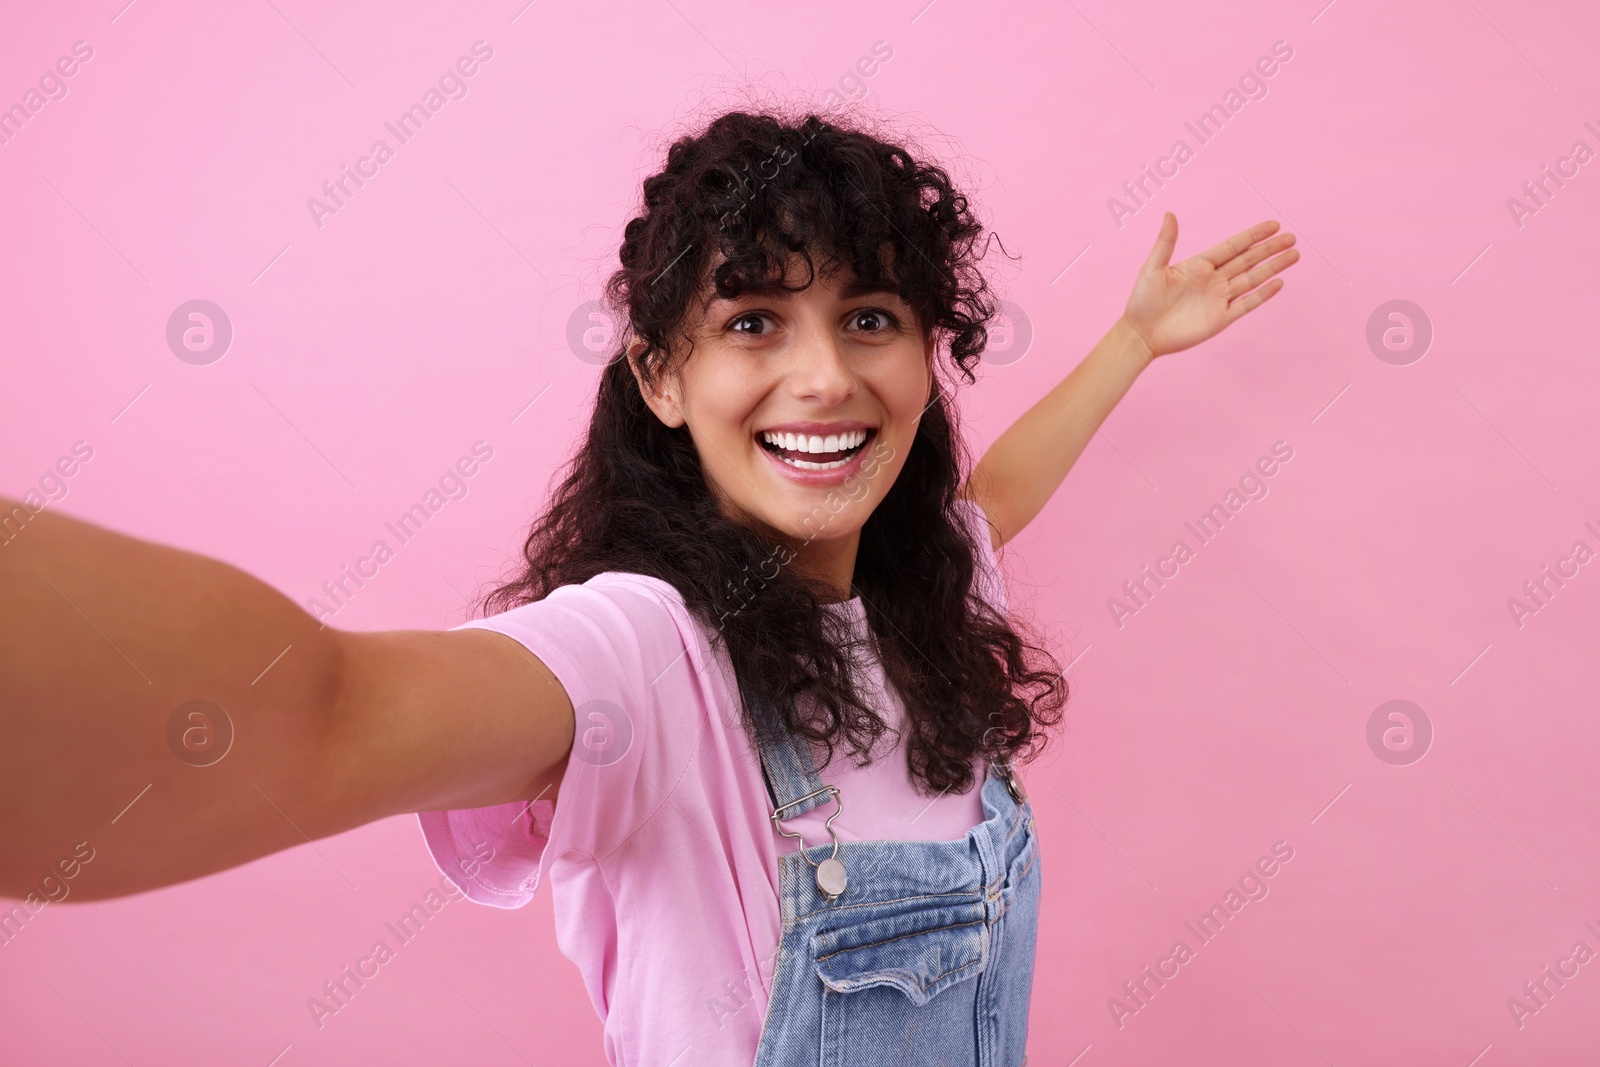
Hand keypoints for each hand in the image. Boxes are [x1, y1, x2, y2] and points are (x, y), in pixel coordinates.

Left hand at [1119, 213, 1298, 360]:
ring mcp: (1219, 299)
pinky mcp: (1220, 319)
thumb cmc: (1142, 300)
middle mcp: (1213, 280)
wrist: (1141, 334)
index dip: (1253, 236)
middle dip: (1270, 249)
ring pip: (1252, 279)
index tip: (1273, 225)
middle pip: (1248, 260)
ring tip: (1294, 255)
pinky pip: (1246, 304)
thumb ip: (1165, 242)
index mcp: (1200, 265)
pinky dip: (1262, 294)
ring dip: (1273, 267)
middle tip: (1291, 237)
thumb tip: (1169, 213)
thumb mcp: (1152, 267)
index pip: (1233, 246)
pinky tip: (1278, 282)